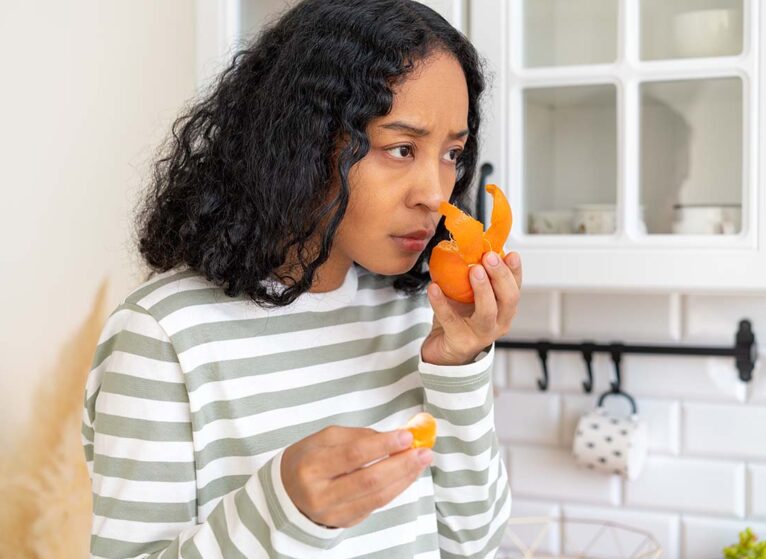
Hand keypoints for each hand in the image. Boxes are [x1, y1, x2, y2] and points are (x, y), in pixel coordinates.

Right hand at [281, 425, 432, 528]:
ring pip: (377, 497)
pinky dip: (396, 489)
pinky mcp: (345, 523)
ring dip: (404, 478)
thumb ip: (358, 436)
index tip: (406, 436)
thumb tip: (393, 437)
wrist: (287, 493)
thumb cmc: (308, 460)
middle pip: (369, 480)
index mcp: (311, 466)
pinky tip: (407, 475)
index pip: (353, 455)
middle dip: (401, 464)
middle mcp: (320, 494)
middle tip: (423, 451)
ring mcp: (333, 513)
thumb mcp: (323, 439)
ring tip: (421, 461)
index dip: (383, 445)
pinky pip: (376, 505)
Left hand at [421, 251, 521, 365]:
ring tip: (473, 270)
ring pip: (487, 312)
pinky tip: (434, 287)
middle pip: (508, 299)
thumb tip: (468, 244)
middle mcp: (498, 323)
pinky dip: (441, 302)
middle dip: (501, 276)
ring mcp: (481, 335)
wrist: (443, 350)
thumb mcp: (470, 295)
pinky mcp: (460, 341)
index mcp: (504, 309)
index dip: (515, 271)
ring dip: (482, 289)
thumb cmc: (459, 319)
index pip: (515, 287)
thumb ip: (474, 275)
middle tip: (489, 257)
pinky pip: (450, 319)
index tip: (511, 253)